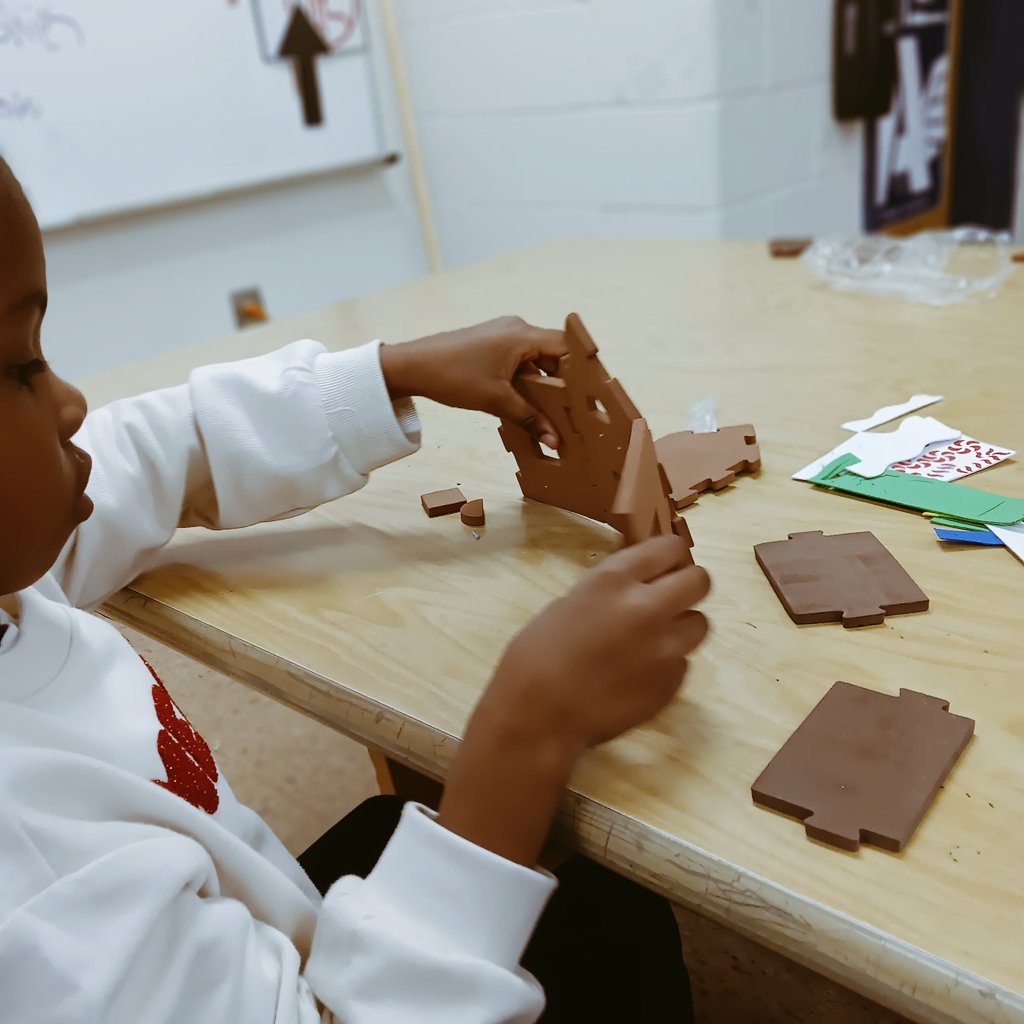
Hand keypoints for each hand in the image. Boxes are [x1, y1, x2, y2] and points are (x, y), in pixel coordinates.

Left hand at [379, 316, 567, 446]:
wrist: (411, 366)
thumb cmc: (451, 376)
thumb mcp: (494, 400)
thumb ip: (528, 418)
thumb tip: (554, 441)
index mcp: (521, 334)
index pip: (565, 347)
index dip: (580, 370)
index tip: (591, 393)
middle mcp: (516, 329)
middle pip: (552, 355)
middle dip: (563, 383)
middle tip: (575, 410)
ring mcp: (502, 336)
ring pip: (535, 361)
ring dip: (543, 386)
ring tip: (554, 413)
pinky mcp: (491, 346)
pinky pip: (519, 362)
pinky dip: (526, 382)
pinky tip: (528, 405)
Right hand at [440, 536, 709, 864]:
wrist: (539, 714)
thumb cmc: (537, 655)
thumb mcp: (571, 602)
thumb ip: (612, 590)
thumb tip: (638, 586)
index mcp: (615, 579)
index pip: (670, 547)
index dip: (670, 556)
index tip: (664, 565)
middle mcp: (649, 607)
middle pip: (700, 581)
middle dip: (687, 586)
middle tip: (670, 599)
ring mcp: (665, 648)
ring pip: (700, 624)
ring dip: (681, 627)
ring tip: (653, 641)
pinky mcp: (671, 683)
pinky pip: (683, 663)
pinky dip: (667, 665)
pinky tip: (638, 674)